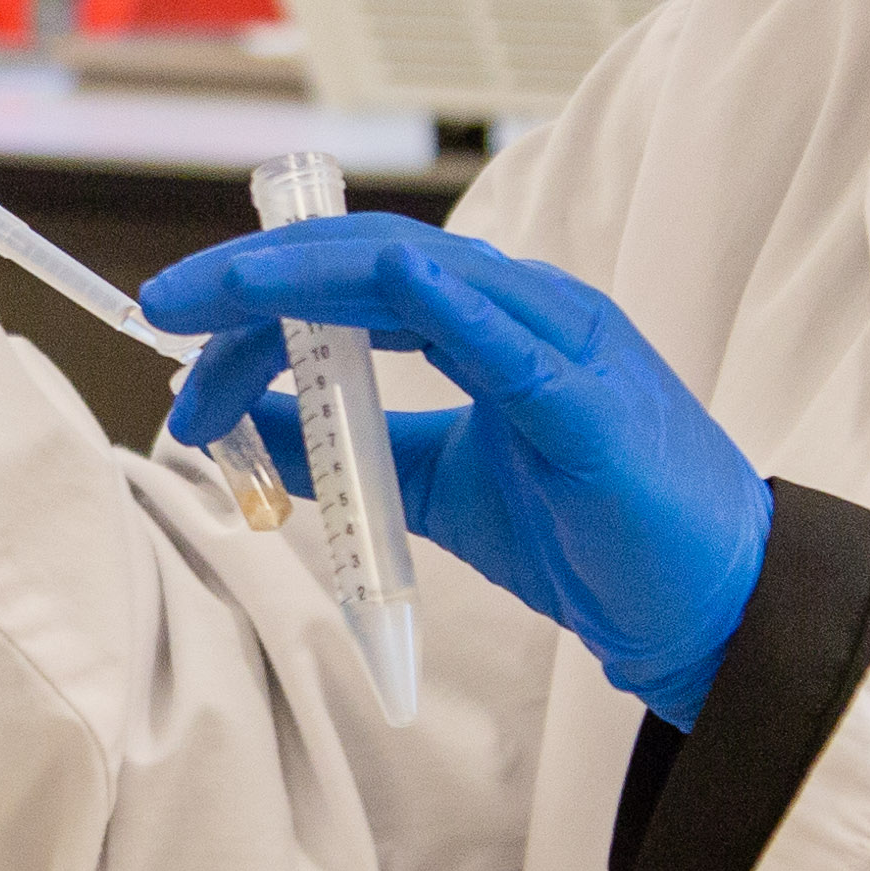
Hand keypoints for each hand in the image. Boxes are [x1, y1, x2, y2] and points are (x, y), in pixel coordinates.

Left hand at [144, 218, 772, 728]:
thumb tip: (262, 429)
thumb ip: (364, 452)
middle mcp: (531, 308)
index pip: (358, 275)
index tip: (177, 335)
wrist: (707, 610)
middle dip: (252, 280)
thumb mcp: (446, 488)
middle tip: (162, 313)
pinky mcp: (587, 402)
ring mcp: (565, 343)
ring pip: (413, 273)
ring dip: (298, 286)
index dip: (260, 291)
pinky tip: (363, 297)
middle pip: (367, 260)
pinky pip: (498, 335)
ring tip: (211, 311)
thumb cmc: (596, 539)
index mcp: (499, 321)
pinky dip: (426, 303)